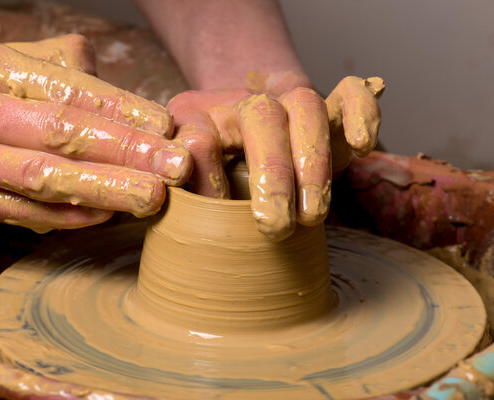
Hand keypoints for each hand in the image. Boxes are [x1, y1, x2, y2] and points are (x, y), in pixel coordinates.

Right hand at [0, 34, 191, 231]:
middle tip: (173, 167)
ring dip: (104, 192)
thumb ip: (48, 67)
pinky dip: (71, 216)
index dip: (117, 108)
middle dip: (123, 154)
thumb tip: (112, 87)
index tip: (163, 123)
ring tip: (152, 198)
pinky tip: (109, 214)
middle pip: (57, 138)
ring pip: (43, 183)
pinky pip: (24, 214)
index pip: (61, 90)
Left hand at [167, 75, 382, 240]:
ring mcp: (285, 100)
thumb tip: (190, 218)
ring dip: (313, 161)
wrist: (233, 136)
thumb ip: (184, 195)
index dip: (207, 178)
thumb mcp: (183, 185)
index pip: (199, 134)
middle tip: (275, 226)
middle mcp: (243, 102)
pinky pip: (349, 94)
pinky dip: (362, 112)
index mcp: (197, 115)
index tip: (216, 217)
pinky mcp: (325, 107)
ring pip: (307, 106)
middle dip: (273, 174)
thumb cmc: (205, 172)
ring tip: (312, 215)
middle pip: (261, 117)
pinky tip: (362, 145)